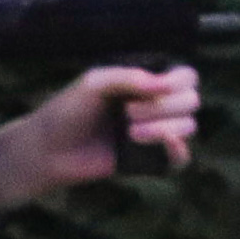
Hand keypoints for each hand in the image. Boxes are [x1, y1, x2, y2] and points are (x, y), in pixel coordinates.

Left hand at [0, 63, 202, 212]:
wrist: (48, 151)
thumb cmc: (67, 111)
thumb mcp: (95, 83)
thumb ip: (130, 78)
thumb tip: (168, 85)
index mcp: (144, 83)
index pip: (186, 77)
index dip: (180, 81)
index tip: (160, 87)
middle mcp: (154, 106)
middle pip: (191, 101)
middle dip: (165, 106)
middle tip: (128, 112)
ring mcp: (154, 134)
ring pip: (188, 127)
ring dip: (163, 127)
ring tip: (130, 132)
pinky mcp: (149, 162)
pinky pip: (180, 160)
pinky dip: (179, 151)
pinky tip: (167, 144)